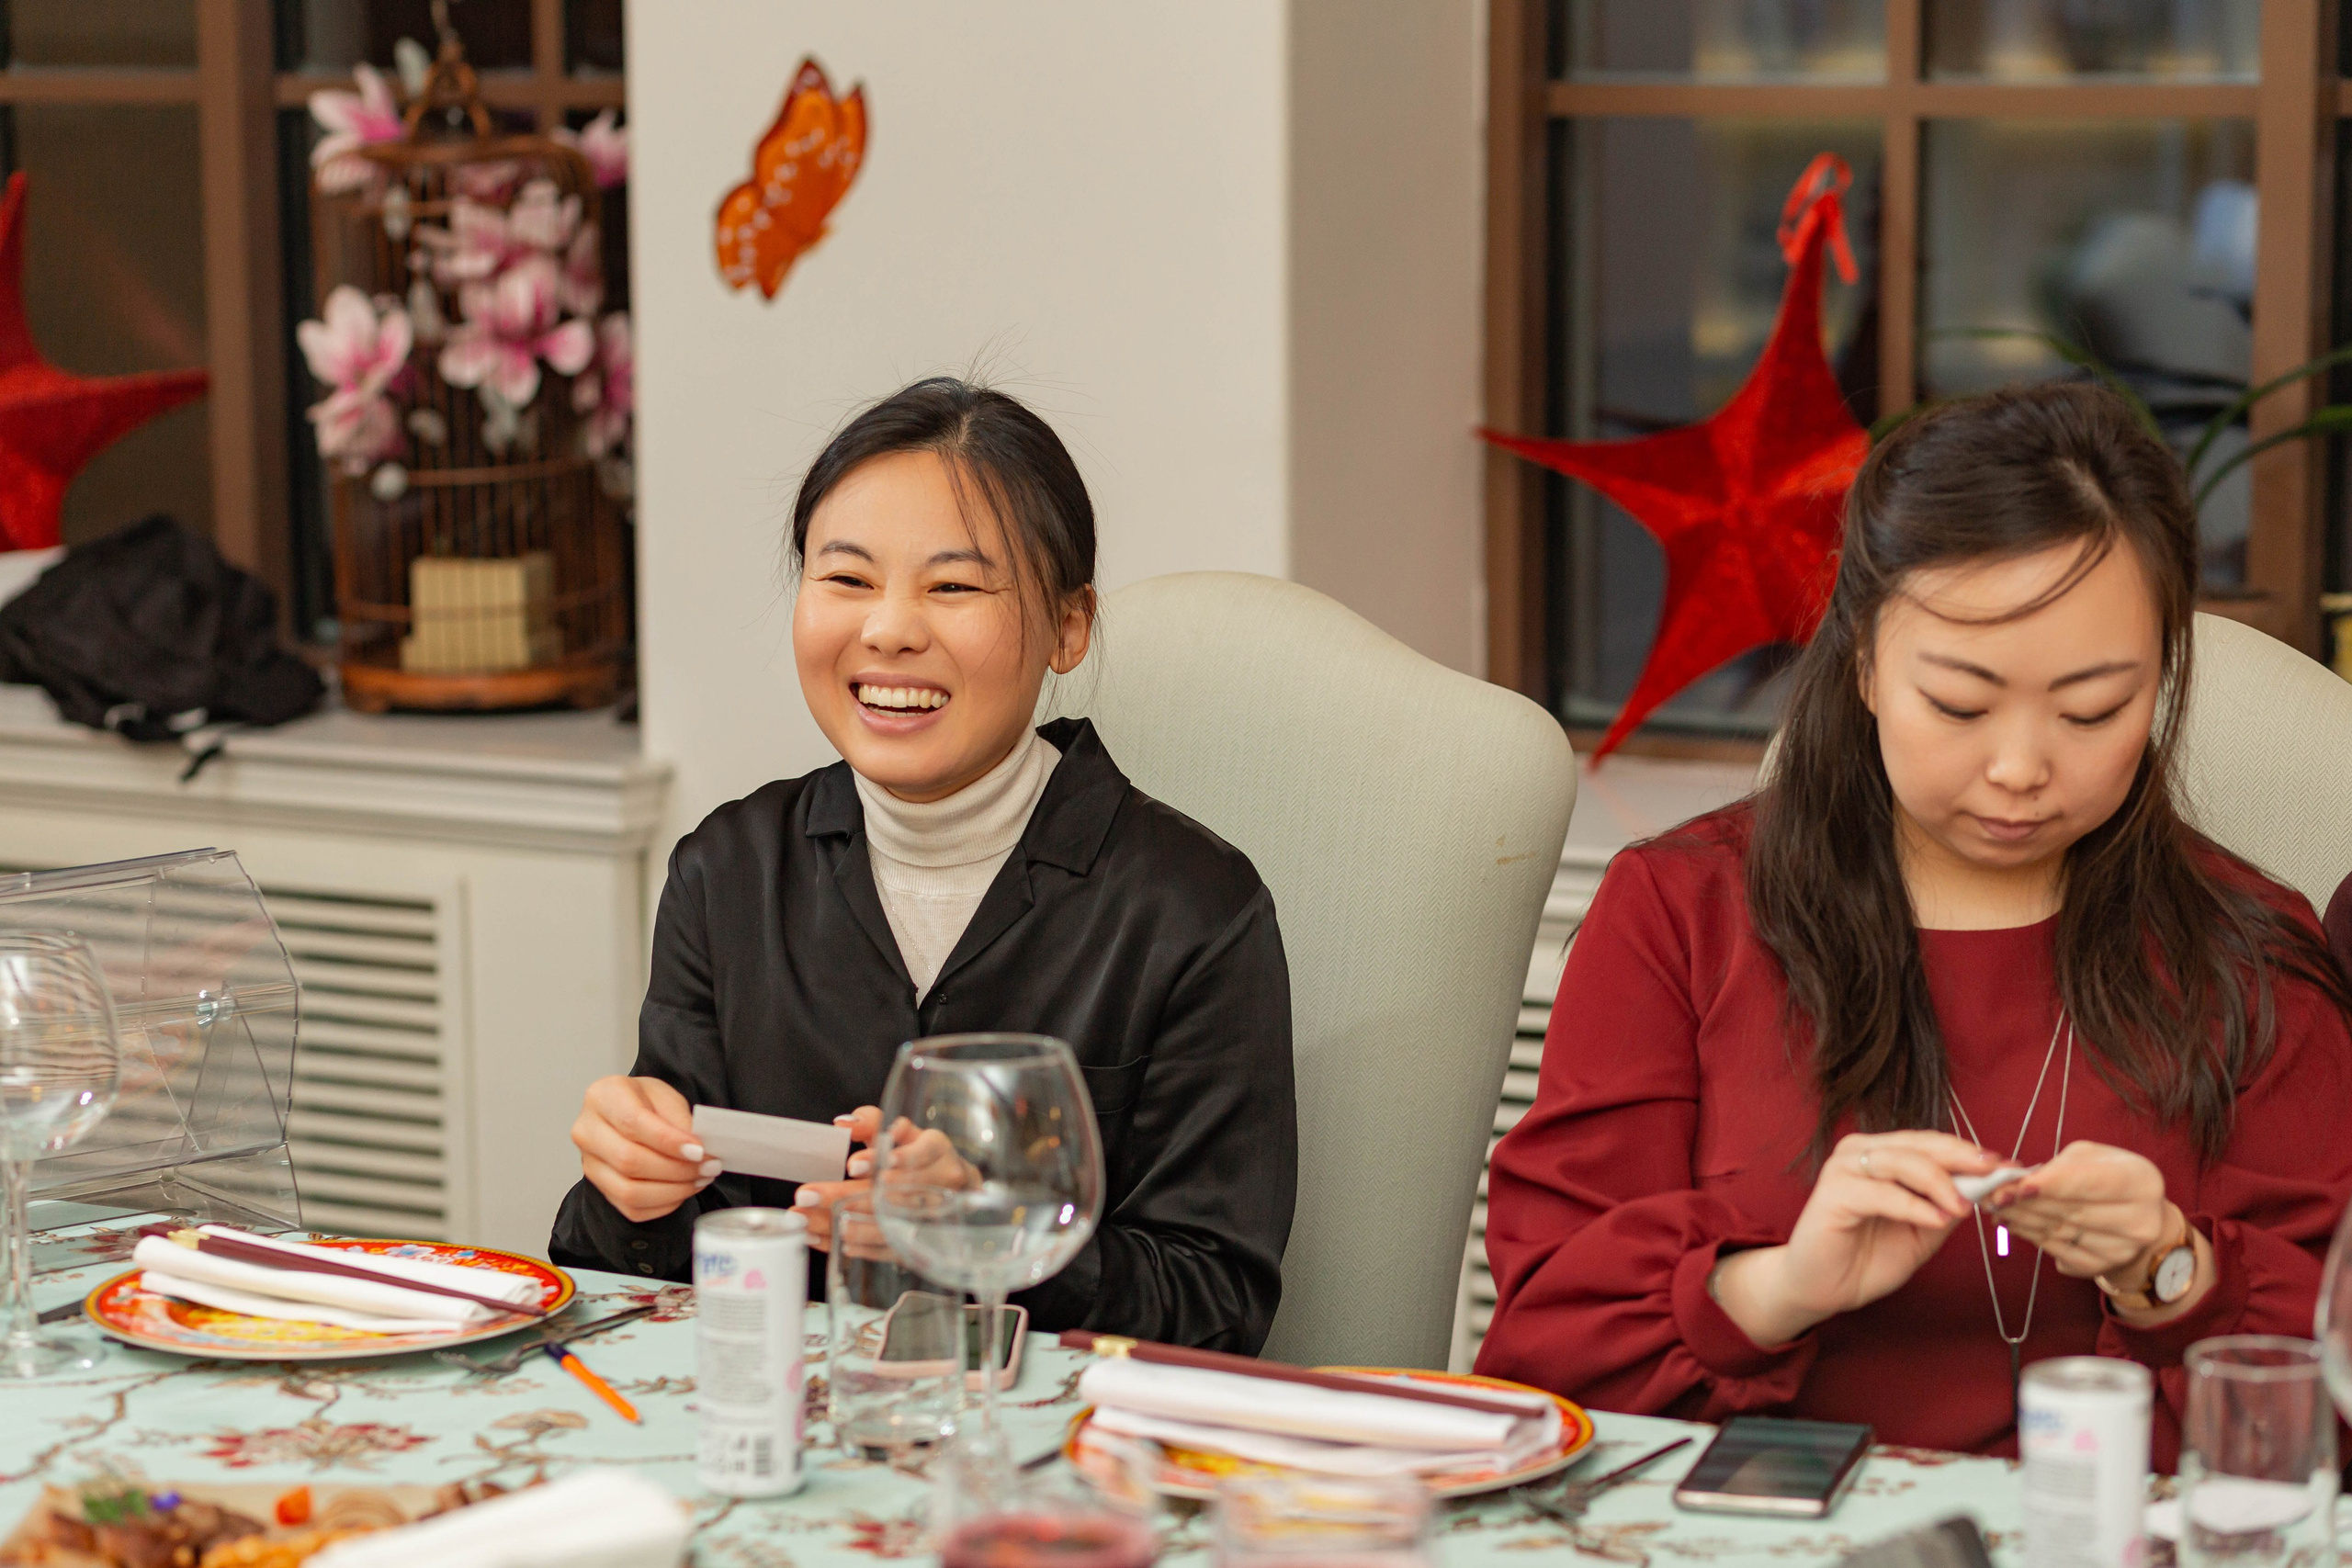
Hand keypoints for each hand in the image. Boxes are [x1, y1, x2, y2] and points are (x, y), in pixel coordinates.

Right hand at [572, 1075, 720, 1223]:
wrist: (626, 1113)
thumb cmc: (645, 1102)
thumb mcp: (666, 1096)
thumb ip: (680, 1121)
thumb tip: (698, 1149)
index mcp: (602, 1096)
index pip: (633, 1123)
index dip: (669, 1141)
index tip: (699, 1150)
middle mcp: (587, 1131)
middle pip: (629, 1161)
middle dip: (676, 1169)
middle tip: (709, 1166)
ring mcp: (589, 1164)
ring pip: (629, 1191)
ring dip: (673, 1191)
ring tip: (700, 1179)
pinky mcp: (599, 1188)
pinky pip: (632, 1209)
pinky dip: (664, 1205)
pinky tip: (682, 1190)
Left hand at [798, 1106, 982, 1252]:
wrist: (959, 1192)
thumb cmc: (922, 1157)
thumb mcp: (902, 1133)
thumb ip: (871, 1122)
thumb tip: (843, 1124)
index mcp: (938, 1149)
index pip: (918, 1153)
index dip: (886, 1159)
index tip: (852, 1165)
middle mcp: (943, 1184)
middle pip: (895, 1193)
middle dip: (846, 1196)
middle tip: (807, 1196)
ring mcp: (937, 1217)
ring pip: (891, 1224)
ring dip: (847, 1225)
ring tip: (810, 1223)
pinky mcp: (927, 1242)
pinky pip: (892, 1249)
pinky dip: (860, 1247)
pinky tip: (832, 1242)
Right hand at [1712, 1131, 1994, 1347]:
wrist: (1824, 1290)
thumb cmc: (1867, 1258)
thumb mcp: (1922, 1232)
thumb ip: (1945, 1207)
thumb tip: (1984, 1188)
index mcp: (1882, 1155)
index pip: (1932, 1144)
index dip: (1970, 1153)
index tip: (2009, 1166)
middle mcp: (1861, 1152)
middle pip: (1920, 1145)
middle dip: (1962, 1158)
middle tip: (1995, 1171)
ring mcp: (1844, 1169)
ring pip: (1902, 1161)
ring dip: (1939, 1183)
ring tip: (1962, 1207)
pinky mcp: (1832, 1193)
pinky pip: (1882, 1193)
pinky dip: (1913, 1206)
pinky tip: (1935, 1218)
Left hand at [1989, 1141, 2172, 1283]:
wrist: (2132, 1217)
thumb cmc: (2105, 1178)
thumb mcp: (2090, 1158)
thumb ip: (2059, 1167)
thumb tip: (2016, 1182)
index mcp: (2142, 1182)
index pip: (2093, 1183)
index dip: (2053, 1184)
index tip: (2018, 1184)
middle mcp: (2140, 1220)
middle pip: (2072, 1211)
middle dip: (2026, 1202)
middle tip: (1992, 1193)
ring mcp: (2123, 1249)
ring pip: (2060, 1232)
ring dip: (2021, 1219)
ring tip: (1995, 1206)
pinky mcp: (2103, 1266)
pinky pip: (2057, 1251)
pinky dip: (2030, 1235)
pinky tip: (2011, 1223)